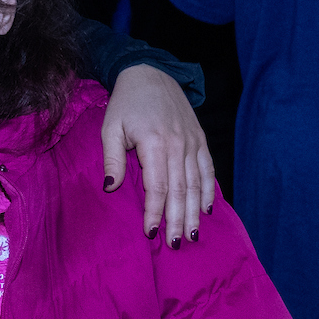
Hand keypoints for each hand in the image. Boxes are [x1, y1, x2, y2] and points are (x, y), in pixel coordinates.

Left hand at [101, 64, 213, 246]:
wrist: (150, 73)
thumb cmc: (126, 103)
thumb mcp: (110, 128)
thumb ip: (112, 159)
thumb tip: (111, 188)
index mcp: (154, 143)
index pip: (157, 186)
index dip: (155, 212)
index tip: (150, 232)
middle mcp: (177, 144)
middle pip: (180, 190)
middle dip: (177, 219)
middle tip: (176, 244)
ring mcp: (192, 142)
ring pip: (197, 183)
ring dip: (194, 211)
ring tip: (192, 234)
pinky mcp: (200, 139)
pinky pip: (208, 169)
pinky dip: (209, 190)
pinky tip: (206, 210)